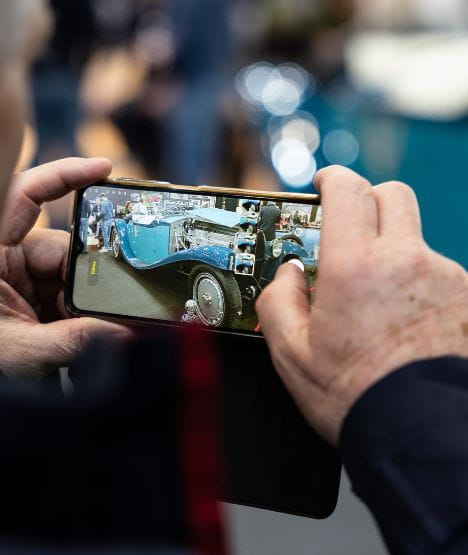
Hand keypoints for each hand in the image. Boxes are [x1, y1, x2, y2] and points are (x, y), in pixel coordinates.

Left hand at [0, 157, 132, 380]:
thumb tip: (124, 332)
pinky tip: (72, 333)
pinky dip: (74, 313)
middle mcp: (5, 257)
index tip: (104, 168)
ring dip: (79, 305)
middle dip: (84, 281)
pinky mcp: (28, 294)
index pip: (25, 195)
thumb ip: (74, 341)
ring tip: (75, 335)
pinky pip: (63, 292)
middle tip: (94, 313)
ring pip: (68, 275)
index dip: (64, 174)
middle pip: (62, 248)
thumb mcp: (21, 351)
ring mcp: (17, 276)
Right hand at [256, 166, 467, 444]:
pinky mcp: (465, 298)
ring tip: (373, 298)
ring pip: (413, 237)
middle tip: (347, 229)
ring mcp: (443, 277)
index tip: (323, 186)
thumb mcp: (291, 352)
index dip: (332, 179)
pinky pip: (434, 270)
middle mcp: (404, 260)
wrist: (418, 433)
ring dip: (390, 249)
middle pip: (392, 195)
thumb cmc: (355, 396)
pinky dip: (414, 279)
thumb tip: (289, 275)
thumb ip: (278, 299)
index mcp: (355, 266)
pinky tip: (401, 318)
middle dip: (366, 201)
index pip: (348, 189)